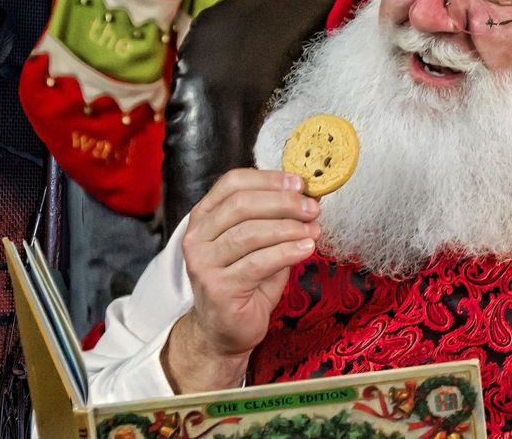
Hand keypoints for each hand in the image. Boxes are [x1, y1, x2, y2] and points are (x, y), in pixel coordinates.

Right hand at [164, 169, 318, 392]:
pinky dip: (287, 252)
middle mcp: (197, 237)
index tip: (299, 183)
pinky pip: (259, 263)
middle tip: (311, 208)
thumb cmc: (244, 284)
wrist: (224, 332)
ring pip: (250, 233)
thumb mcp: (258, 245)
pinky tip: (306, 249)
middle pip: (242, 205)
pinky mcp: (219, 288)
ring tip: (313, 230)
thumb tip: (307, 197)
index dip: (268, 179)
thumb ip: (273, 220)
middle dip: (283, 203)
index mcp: (204, 217)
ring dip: (288, 228)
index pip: (232, 183)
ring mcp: (204, 263)